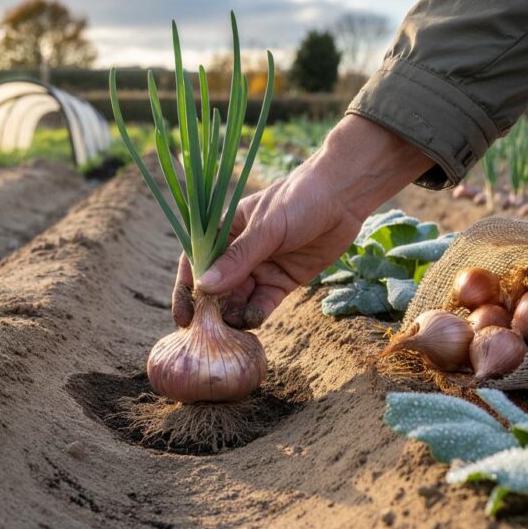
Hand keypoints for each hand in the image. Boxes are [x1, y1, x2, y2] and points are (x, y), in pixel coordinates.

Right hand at [172, 115, 433, 328]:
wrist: (344, 196)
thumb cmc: (300, 199)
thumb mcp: (267, 228)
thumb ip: (239, 259)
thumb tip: (206, 287)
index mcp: (226, 231)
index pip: (197, 262)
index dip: (187, 289)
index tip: (183, 315)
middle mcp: (240, 252)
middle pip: (217, 286)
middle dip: (211, 310)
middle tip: (207, 332)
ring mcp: (261, 267)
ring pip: (239, 299)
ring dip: (232, 315)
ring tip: (231, 329)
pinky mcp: (282, 281)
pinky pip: (263, 303)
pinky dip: (256, 315)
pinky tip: (252, 324)